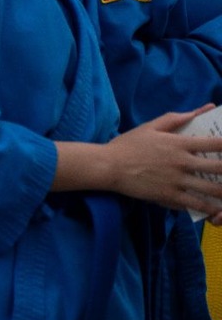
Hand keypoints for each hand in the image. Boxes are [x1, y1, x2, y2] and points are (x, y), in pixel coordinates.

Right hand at [103, 108, 221, 215]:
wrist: (108, 166)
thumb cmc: (128, 145)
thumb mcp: (150, 127)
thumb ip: (176, 118)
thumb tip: (200, 110)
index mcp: (179, 144)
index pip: (215, 144)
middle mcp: (182, 162)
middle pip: (219, 168)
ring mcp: (177, 181)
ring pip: (212, 190)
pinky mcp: (169, 196)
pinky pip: (195, 204)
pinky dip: (209, 208)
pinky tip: (215, 209)